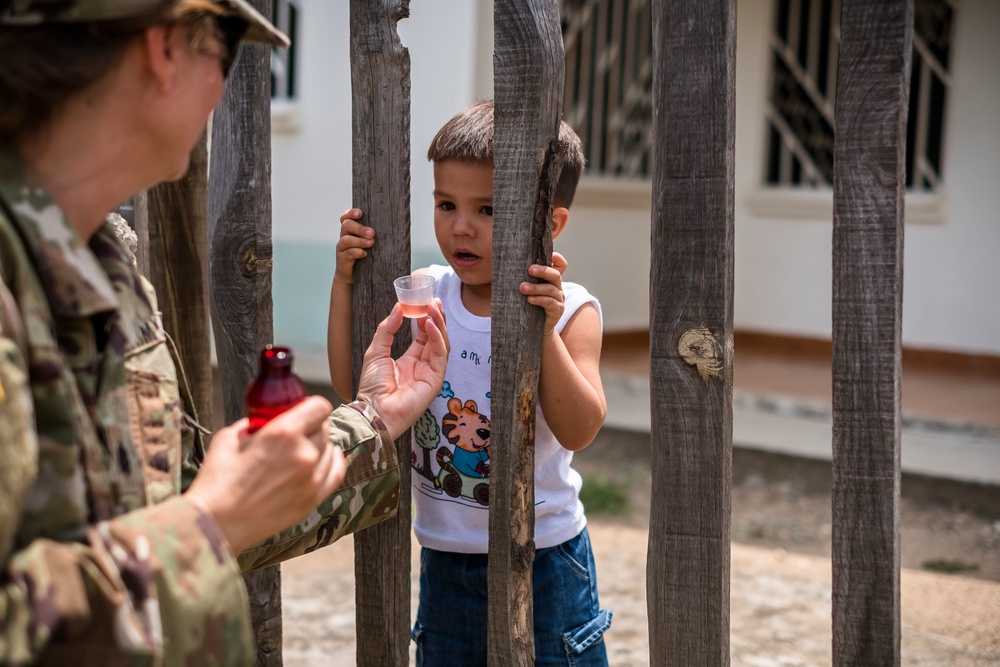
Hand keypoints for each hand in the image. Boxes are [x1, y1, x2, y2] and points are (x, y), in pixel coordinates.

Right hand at [183, 397, 345, 553]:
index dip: (312, 405)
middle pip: (324, 428)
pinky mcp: (313, 499)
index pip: (319, 407)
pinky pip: (336, 472)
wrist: (216, 524)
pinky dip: (333, 461)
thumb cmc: (218, 481)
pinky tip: (328, 456)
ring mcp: (311, 479)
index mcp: (283, 433)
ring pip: (330, 449)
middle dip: (312, 425)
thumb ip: (252, 423)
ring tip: (304, 447)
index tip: (305, 409)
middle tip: (299, 430)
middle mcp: (304, 454)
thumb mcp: (229, 437)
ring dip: (320, 444)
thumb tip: (262, 421)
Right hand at [334, 208, 374, 285]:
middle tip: (372, 233)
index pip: (346, 217)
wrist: (353, 277)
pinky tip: (364, 254)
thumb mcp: (369, 244)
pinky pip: (348, 253)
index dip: (351, 213)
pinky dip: (356, 252)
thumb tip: (395, 228)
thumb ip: (373, 236)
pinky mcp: (342, 260)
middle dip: (360, 228)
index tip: (360, 213)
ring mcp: (342, 248)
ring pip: (346, 240)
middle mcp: (344, 237)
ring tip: (371, 243)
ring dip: (360, 240)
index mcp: (350, 230)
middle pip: (347, 225)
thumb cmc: (366, 257)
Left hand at [356, 298, 448, 439]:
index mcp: (410, 361)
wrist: (373, 409)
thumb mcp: (376, 351)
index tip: (424, 302)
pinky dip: (437, 338)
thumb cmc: (372, 386)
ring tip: (433, 308)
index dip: (425, 319)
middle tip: (434, 301)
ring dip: (439, 325)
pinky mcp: (435, 379)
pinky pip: (440, 355)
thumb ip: (387, 329)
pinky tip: (430, 324)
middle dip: (436, 318)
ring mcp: (430, 373)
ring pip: (441, 344)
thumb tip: (398, 307)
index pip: (423, 336)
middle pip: (435, 338)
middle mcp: (423, 366)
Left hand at [520, 251, 567, 335]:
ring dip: (536, 287)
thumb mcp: (527, 290)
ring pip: (550, 289)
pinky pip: (550, 303)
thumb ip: (524, 279)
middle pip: (555, 274)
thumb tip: (505, 267)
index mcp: (551, 279)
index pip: (560, 265)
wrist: (533, 328)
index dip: (557, 259)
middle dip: (542, 270)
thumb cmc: (527, 305)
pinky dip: (539, 300)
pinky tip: (530, 300)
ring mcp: (559, 299)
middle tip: (530, 269)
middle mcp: (557, 287)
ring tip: (522, 287)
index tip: (549, 255)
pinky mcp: (557, 310)